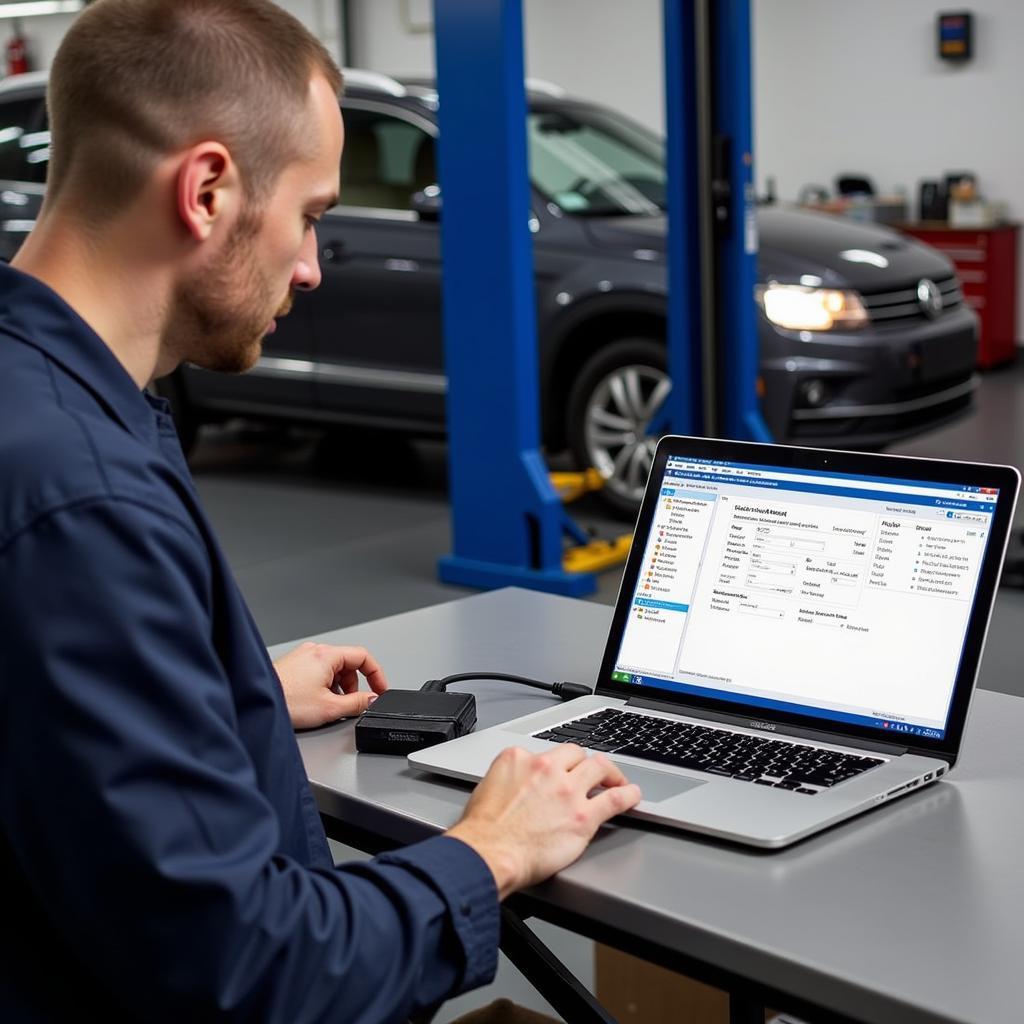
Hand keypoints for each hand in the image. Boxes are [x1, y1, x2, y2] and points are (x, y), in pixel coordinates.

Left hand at [273, 642, 388, 728]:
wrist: (257, 703)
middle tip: (350, 704)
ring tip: (328, 706)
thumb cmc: (286, 702)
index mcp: (327, 654)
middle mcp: (314, 650)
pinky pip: (318, 671)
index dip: (376, 674)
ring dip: (338, 687)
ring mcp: (302, 656)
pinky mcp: (292, 664)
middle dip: (353, 685)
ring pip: (332, 668)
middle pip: (347, 663)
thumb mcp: (330, 707)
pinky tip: (314, 702)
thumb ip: (357, 703)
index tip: (379, 689)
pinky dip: (323, 685)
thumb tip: (371, 700)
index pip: (363, 657)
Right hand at [446, 745, 641, 898]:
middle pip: (576, 754)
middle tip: (592, 773)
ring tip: (617, 780)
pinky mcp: (582, 816)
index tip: (561, 771)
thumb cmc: (483, 831)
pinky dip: (628, 795)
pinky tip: (633, 795)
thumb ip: (509, 779)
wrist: (489, 853)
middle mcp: (546, 769)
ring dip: (610, 773)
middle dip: (584, 762)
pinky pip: (614, 799)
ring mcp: (567, 791)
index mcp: (520, 759)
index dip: (557, 764)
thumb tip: (516, 785)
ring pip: (599, 768)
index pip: (548, 753)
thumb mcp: (487, 788)